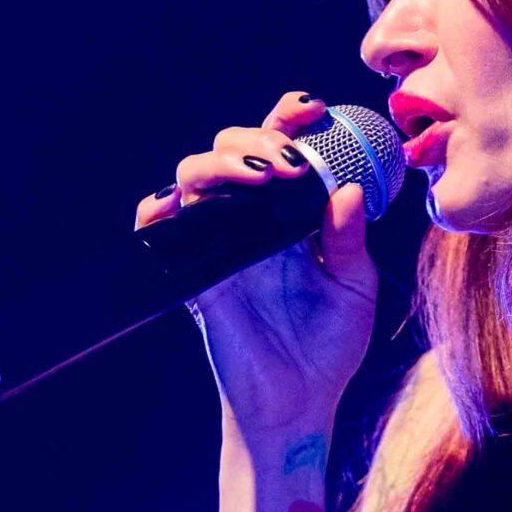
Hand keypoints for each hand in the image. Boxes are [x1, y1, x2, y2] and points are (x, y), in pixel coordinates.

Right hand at [133, 90, 379, 438]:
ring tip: (259, 175)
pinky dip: (156, 211)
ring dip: (220, 163)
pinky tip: (176, 202)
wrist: (300, 403)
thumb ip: (348, 239)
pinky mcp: (194, 277)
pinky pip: (160, 235)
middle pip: (232, 149)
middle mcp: (250, 221)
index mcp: (290, 214)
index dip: (288, 118)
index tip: (313, 108)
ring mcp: (217, 245)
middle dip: (256, 136)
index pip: (281, 148)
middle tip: (287, 159)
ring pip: (194, 177)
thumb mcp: (355, 287)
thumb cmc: (330, 346)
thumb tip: (345, 189)